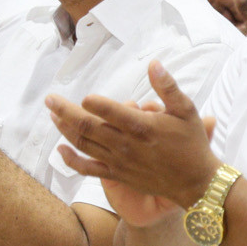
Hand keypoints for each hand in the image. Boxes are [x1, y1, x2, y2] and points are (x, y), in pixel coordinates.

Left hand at [47, 60, 220, 211]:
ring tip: (52, 116)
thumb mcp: (186, 110)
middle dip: (65, 112)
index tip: (84, 96)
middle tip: (50, 99)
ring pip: (84, 144)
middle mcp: (126, 145)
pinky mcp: (117, 175)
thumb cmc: (191, 144)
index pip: (110, 112)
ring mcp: (119, 162)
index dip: (93, 103)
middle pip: (88, 126)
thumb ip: (167, 87)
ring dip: (65, 129)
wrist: (195, 182)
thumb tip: (153, 63)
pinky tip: (60, 150)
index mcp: (143, 126)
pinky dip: (71, 160)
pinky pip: (88, 169)